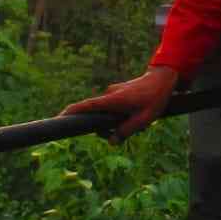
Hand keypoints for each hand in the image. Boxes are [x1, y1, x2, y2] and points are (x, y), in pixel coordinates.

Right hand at [59, 66, 178, 142]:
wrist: (163, 78)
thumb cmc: (155, 98)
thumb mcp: (144, 119)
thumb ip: (127, 130)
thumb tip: (111, 141)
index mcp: (112, 100)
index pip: (86, 106)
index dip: (71, 112)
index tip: (58, 118)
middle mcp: (109, 95)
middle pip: (95, 115)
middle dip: (102, 128)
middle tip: (117, 136)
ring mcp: (112, 93)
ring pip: (105, 113)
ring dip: (113, 122)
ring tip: (135, 123)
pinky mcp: (118, 93)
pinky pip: (112, 108)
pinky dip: (118, 115)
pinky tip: (135, 116)